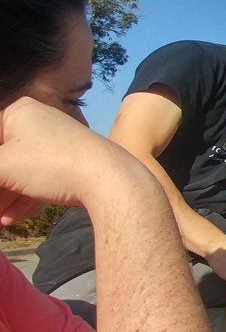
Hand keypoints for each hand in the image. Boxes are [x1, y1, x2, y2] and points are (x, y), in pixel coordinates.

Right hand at [0, 97, 156, 224]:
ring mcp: (54, 143)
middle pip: (2, 157)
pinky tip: (11, 219)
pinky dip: (22, 198)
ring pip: (17, 172)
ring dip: (3, 197)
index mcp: (18, 112)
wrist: (110, 180)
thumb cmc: (51, 164)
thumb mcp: (2, 166)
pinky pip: (35, 180)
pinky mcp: (67, 163)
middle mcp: (36, 123)